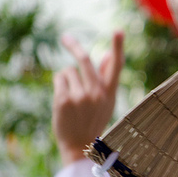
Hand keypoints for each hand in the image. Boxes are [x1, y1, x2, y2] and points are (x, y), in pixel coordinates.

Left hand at [52, 31, 123, 165]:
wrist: (79, 146)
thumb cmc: (93, 120)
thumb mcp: (105, 101)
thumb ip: (107, 78)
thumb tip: (106, 54)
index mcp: (109, 92)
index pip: (116, 66)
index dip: (117, 47)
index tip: (118, 30)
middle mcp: (96, 93)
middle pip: (84, 60)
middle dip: (73, 45)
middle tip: (65, 37)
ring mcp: (80, 97)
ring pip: (68, 70)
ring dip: (67, 78)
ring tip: (71, 97)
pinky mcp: (64, 100)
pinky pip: (59, 78)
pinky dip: (59, 85)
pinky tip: (63, 100)